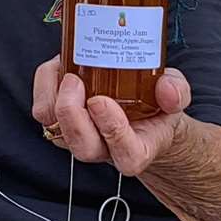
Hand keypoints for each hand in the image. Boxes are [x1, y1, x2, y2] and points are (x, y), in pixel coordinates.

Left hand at [31, 57, 191, 177]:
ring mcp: (79, 139)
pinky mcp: (61, 123)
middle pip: (81, 146)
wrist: (142, 113)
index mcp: (137, 150)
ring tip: (64, 69)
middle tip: (75, 81)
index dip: (112, 130)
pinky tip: (58, 66)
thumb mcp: (176, 97)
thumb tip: (168, 88)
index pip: (125, 154)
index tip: (102, 101)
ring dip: (53, 98)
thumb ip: (177, 92)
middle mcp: (104, 150)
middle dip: (72, 114)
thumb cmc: (157, 108)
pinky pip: (44, 110)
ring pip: (54, 128)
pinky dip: (45, 86)